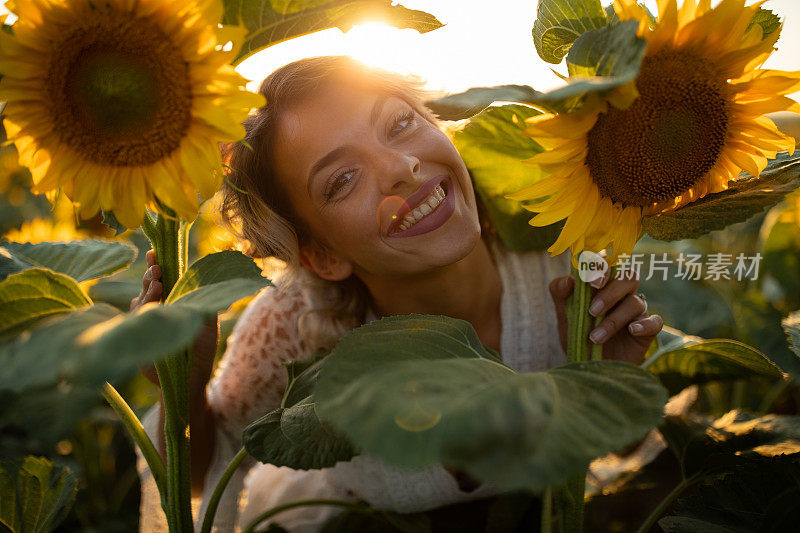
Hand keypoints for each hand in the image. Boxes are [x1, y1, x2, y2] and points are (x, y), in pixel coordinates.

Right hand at [132, 250, 217, 387]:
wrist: (191, 378)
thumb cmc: (202, 350)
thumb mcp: (207, 323)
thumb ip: (204, 303)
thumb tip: (205, 280)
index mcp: (173, 302)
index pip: (163, 280)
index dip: (157, 266)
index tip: (154, 253)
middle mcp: (157, 310)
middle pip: (148, 288)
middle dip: (150, 276)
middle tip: (156, 268)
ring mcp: (146, 323)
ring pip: (140, 303)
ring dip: (147, 293)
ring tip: (157, 285)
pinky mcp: (138, 338)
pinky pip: (134, 322)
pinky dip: (139, 313)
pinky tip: (145, 306)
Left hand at [549, 271, 662, 364]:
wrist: (589, 366)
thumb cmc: (578, 335)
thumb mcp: (564, 315)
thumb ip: (561, 294)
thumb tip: (568, 280)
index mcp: (603, 284)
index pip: (608, 264)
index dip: (603, 267)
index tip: (591, 281)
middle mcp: (622, 294)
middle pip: (628, 277)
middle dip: (610, 292)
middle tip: (592, 310)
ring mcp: (636, 312)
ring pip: (635, 302)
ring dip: (613, 320)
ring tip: (595, 337)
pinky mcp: (646, 331)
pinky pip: (655, 321)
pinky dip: (645, 324)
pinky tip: (631, 330)